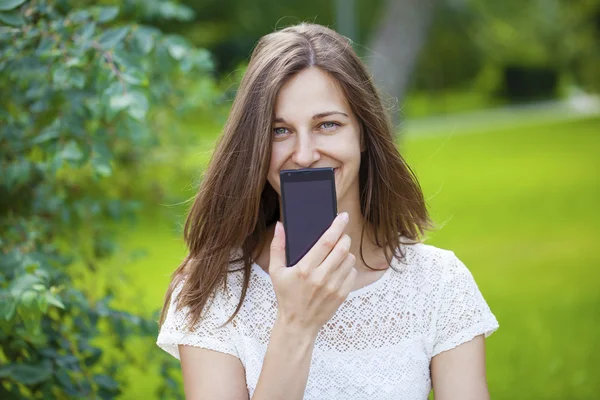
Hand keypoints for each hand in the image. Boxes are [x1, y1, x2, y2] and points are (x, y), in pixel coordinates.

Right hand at [268, 213, 356, 335]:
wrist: (298, 324)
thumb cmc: (286, 295)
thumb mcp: (276, 272)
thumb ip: (277, 247)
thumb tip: (280, 226)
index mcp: (304, 269)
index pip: (326, 242)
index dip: (336, 226)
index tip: (342, 216)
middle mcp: (321, 278)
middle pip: (342, 249)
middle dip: (344, 237)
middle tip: (341, 235)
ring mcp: (333, 287)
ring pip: (349, 260)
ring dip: (346, 252)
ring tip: (337, 253)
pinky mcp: (342, 295)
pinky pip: (352, 273)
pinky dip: (348, 267)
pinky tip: (338, 268)